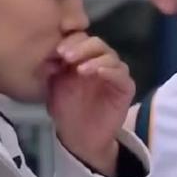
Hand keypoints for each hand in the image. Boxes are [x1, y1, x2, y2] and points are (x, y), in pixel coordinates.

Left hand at [46, 32, 134, 174]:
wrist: (79, 138)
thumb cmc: (66, 110)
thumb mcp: (55, 86)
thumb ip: (55, 66)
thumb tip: (51, 49)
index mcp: (82, 58)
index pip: (80, 39)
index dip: (70, 41)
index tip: (58, 50)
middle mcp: (100, 61)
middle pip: (96, 43)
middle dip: (81, 47)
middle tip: (66, 56)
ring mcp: (114, 73)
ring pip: (110, 55)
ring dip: (94, 58)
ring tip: (80, 69)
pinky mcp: (125, 87)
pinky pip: (121, 74)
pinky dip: (110, 70)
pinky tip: (98, 72)